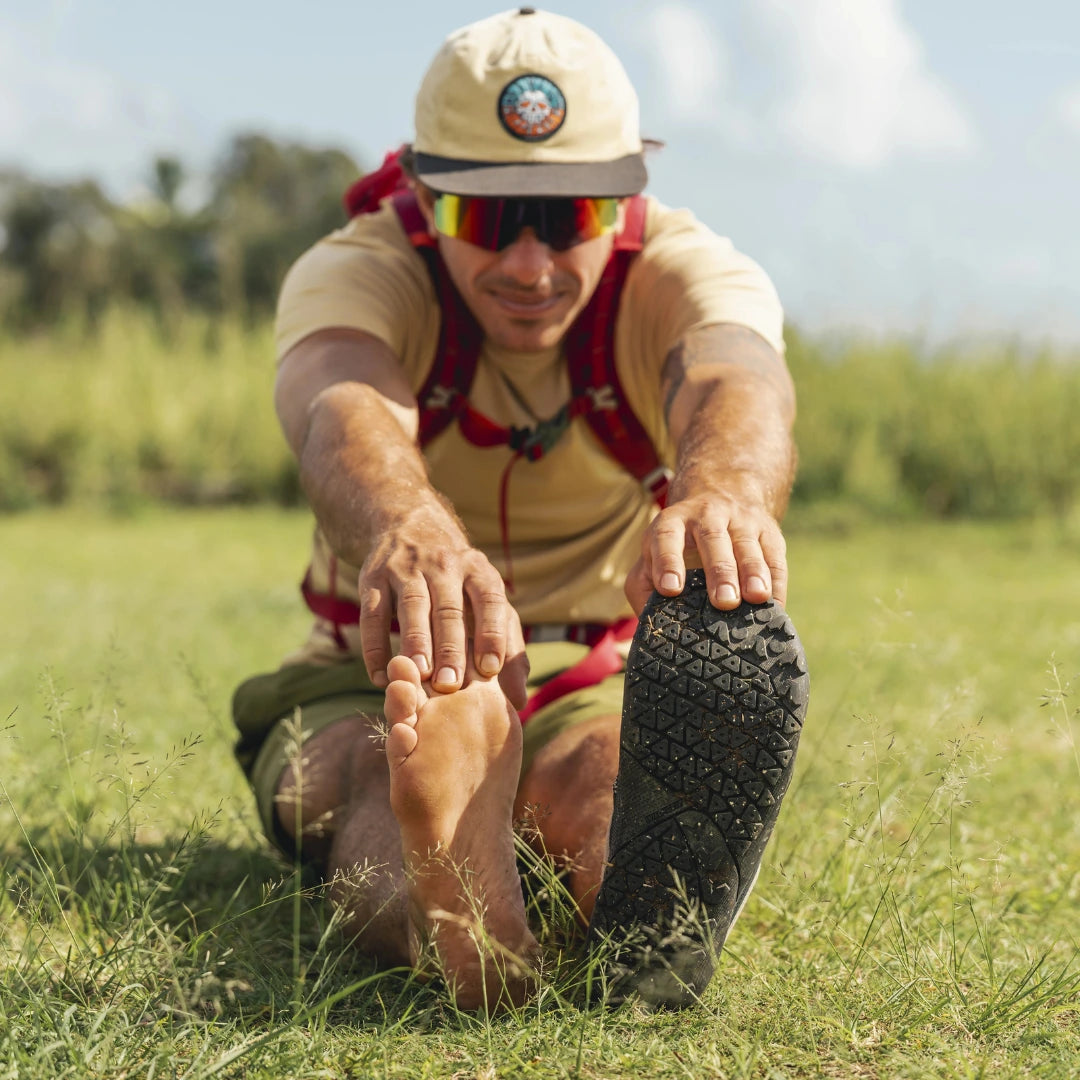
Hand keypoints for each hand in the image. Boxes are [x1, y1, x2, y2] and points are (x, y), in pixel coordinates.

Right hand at [358, 505, 528, 707]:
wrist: (410, 525)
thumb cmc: (459, 583)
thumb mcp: (487, 601)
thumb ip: (508, 647)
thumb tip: (519, 700)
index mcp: (478, 570)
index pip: (489, 599)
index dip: (491, 632)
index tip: (490, 669)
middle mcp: (444, 565)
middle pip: (449, 608)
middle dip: (450, 647)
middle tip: (449, 684)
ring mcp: (406, 568)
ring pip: (411, 606)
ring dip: (414, 641)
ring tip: (417, 675)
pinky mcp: (373, 577)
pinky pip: (372, 613)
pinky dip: (375, 646)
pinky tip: (381, 676)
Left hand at [624, 493, 787, 613]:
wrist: (722, 493)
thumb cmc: (679, 541)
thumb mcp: (654, 550)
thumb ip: (643, 583)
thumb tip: (649, 622)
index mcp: (672, 522)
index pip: (667, 537)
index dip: (668, 561)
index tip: (670, 589)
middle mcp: (706, 515)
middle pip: (712, 540)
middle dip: (719, 571)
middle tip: (723, 602)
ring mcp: (740, 520)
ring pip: (747, 545)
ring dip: (753, 571)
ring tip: (756, 596)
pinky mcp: (768, 529)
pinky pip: (774, 555)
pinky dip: (776, 581)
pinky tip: (774, 605)